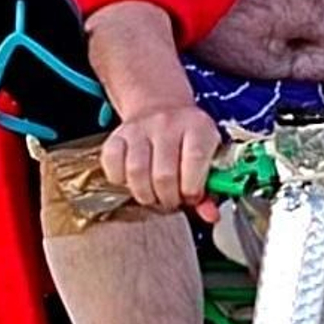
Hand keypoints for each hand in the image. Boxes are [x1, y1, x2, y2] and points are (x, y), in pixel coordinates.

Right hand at [99, 102, 221, 214]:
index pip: (195, 159)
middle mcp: (168, 123)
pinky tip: (133, 180)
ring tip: (154, 194)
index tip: (191, 197)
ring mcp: (140, 128)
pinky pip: (112, 164)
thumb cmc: (188, 139)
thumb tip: (210, 216)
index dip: (192, 189)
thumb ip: (212, 188)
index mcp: (198, 127)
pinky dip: (120, 180)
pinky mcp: (117, 134)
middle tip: (172, 199)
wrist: (161, 107)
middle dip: (168, 198)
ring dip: (145, 194)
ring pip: (136, 172)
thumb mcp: (209, 156)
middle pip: (163, 175)